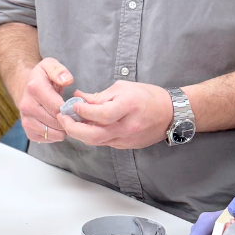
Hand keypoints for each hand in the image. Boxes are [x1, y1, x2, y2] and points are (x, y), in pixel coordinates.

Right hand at [18, 56, 71, 145]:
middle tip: (73, 115)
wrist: (24, 87)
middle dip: (67, 120)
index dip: (69, 109)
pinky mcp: (27, 130)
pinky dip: (54, 135)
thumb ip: (59, 71)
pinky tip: (56, 126)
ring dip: (62, 129)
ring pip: (50, 133)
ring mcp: (26, 119)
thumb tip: (67, 80)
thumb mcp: (49, 65)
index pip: (56, 107)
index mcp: (34, 88)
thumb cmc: (41, 77)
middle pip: (54, 121)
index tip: (74, 106)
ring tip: (66, 120)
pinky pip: (44, 139)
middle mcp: (27, 105)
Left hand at [58, 81, 173, 149]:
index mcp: (128, 107)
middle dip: (73, 128)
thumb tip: (80, 98)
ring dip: (79, 133)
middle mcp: (127, 126)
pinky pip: (104, 143)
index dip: (83, 111)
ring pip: (96, 142)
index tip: (73, 105)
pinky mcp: (125, 146)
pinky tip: (86, 127)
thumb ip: (100, 96)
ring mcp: (126, 139)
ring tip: (70, 121)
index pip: (100, 114)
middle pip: (93, 135)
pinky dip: (92, 136)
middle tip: (63, 118)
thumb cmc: (149, 96)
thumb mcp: (124, 88)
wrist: (171, 114)